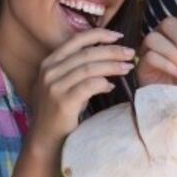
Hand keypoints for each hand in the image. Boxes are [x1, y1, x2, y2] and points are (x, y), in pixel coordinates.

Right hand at [28, 28, 134, 151]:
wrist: (46, 141)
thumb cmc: (60, 113)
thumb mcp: (64, 85)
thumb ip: (78, 70)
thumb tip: (107, 58)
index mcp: (49, 63)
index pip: (76, 40)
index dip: (99, 35)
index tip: (118, 36)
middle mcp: (49, 71)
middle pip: (87, 53)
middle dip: (112, 51)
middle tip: (131, 54)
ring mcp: (54, 86)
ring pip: (89, 68)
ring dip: (112, 66)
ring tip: (127, 67)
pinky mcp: (62, 102)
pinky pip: (89, 86)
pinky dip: (103, 83)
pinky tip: (112, 86)